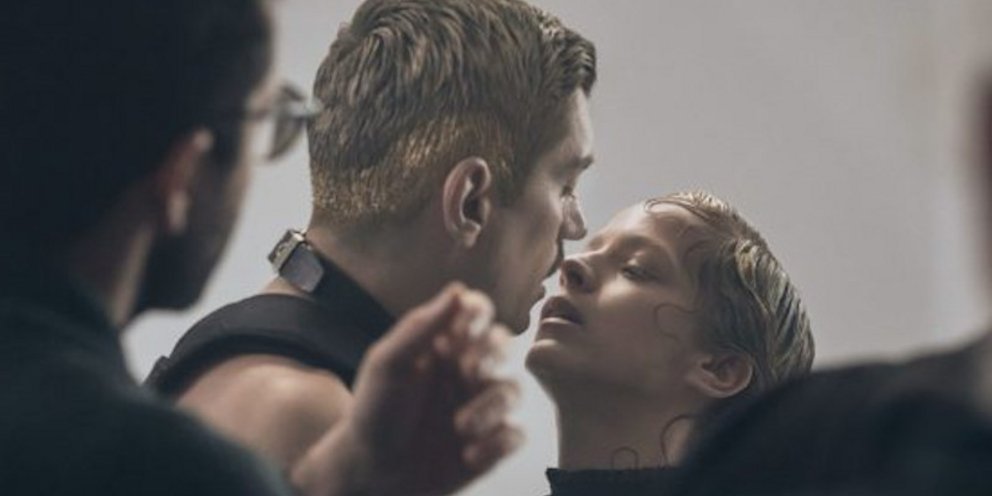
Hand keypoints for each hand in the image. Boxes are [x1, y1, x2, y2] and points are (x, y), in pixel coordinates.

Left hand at [292, 283, 522, 495]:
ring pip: (513, 391)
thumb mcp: (387, 365)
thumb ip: (420, 327)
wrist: (369, 473)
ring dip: (491, 406)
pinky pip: (513, 436)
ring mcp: (481, 406)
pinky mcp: (490, 443)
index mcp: (444, 344)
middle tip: (466, 371)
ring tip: (460, 426)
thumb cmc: (374, 413)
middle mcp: (467, 371)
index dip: (478, 314)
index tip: (464, 326)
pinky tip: (467, 454)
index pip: (476, 313)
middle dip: (491, 355)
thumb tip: (457, 290)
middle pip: (503, 345)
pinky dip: (496, 444)